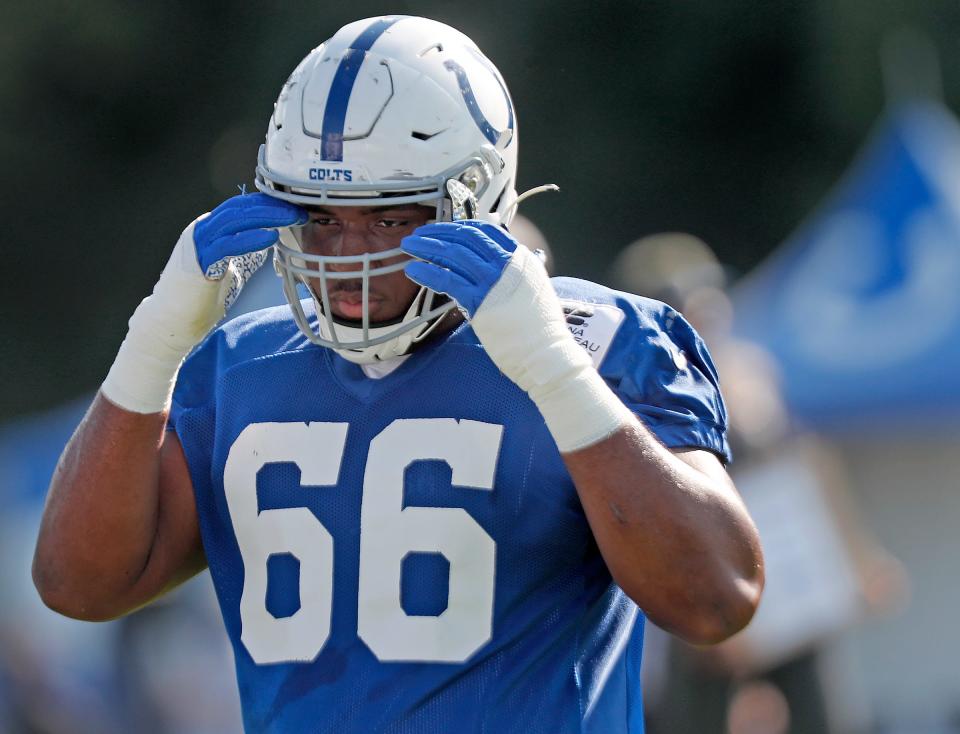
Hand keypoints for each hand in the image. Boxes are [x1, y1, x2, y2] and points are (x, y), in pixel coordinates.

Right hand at [101, 193, 305, 413]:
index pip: (242, 206)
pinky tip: (270, 238)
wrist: (171, 321)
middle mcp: (202, 230)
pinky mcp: (197, 262)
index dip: (268, 202)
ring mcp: (198, 244)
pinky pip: (226, 245)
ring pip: (234, 220)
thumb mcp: (231, 268)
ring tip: (291, 219)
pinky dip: (249, 239)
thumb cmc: (202, 297)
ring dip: (266, 217)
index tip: (294, 206)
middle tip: (299, 210)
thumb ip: (246, 252)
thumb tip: (273, 241)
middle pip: (240, 208)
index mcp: (211, 229)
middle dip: (272, 206)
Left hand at [402, 219, 631, 452]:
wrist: (546, 353)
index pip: (486, 230)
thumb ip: (514, 275)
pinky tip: (413, 270)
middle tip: (417, 235)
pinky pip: (448, 279)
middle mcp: (507, 264)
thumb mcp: (533, 289)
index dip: (460, 227)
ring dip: (427, 247)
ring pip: (453, 254)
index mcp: (520, 258)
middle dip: (438, 233)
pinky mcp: (480, 301)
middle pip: (466, 238)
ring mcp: (493, 281)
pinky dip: (427, 272)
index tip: (442, 230)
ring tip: (408, 246)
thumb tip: (495, 268)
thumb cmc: (539, 329)